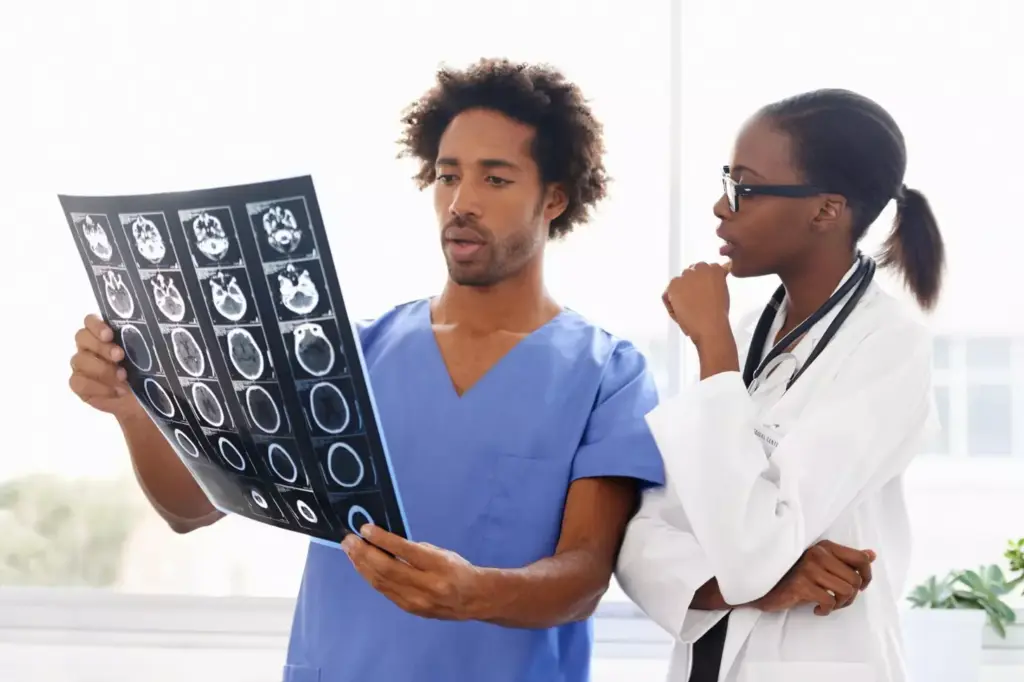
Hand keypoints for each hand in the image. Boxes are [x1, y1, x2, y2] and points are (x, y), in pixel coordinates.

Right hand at [68, 314, 140, 417]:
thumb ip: (144, 343)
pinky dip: (98, 387)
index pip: (90, 321)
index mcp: (104, 333)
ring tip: (123, 377)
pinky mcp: (79, 384)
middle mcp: (89, 346)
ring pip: (79, 360)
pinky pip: (78, 382)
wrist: (140, 400)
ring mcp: (81, 365)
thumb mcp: (150, 356)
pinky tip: (115, 391)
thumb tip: (156, 334)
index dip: (96, 325)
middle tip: (120, 356)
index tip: (109, 335)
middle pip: (82, 337)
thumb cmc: (145, 372)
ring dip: (102, 369)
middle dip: (101, 347)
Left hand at [342, 525, 482, 620]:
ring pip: (382, 582)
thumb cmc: (457, 569)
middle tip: (349, 540)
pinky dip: (371, 577)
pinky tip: (362, 566)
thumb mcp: (441, 553)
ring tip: (350, 551)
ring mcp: (416, 600)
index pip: (405, 551)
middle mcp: (427, 585)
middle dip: (364, 553)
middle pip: (388, 569)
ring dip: (362, 565)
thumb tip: (384, 543)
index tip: (365, 529)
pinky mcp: (409, 609)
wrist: (473, 599)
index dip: (382, 540)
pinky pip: (385, 591)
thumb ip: (414, 550)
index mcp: (438, 565)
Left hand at [663, 261, 731, 342]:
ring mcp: (686, 275)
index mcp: (715, 268)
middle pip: (691, 273)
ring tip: (690, 309)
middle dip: (691, 285)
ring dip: (681, 293)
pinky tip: (682, 312)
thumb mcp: (723, 292)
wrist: (709, 326)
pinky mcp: (673, 285)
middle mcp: (701, 267)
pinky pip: (667, 293)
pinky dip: (670, 303)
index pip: (704, 270)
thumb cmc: (717, 314)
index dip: (702, 284)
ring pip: (679, 283)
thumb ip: (717, 280)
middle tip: (695, 303)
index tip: (704, 295)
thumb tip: (719, 271)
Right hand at [753, 540, 875, 615]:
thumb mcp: (822, 564)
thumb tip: (871, 554)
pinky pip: (829, 602)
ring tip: (828, 604)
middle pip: (855, 579)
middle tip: (838, 600)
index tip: (859, 586)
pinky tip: (816, 609)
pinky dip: (826, 610)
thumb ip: (846, 559)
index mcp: (825, 547)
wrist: (764, 586)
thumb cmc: (795, 576)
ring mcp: (809, 568)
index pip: (861, 558)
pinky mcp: (801, 585)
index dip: (866, 576)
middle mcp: (818, 554)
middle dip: (851, 596)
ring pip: (846, 591)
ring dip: (840, 604)